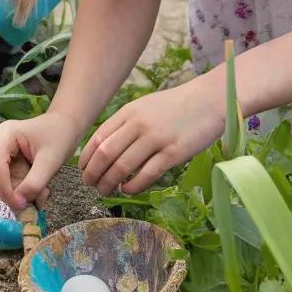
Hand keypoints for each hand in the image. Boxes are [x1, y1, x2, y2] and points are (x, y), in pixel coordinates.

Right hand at [0, 110, 82, 209]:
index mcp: (5, 134)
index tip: (19, 204)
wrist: (69, 128)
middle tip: (31, 206)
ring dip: (24, 194)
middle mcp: (0, 144)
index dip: (4, 187)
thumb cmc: (60, 136)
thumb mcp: (50, 160)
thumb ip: (34, 182)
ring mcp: (5, 155)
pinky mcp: (13, 165)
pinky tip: (43, 190)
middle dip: (15, 192)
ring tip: (44, 193)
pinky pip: (15, 184)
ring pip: (7, 183)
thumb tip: (19, 204)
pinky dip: (28, 191)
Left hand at [79, 77, 224, 195]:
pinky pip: (146, 175)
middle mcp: (139, 124)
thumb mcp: (144, 107)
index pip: (98, 137)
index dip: (87, 158)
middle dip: (93, 174)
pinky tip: (128, 190)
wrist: (209, 100)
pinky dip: (132, 186)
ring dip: (109, 183)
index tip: (83, 170)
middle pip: (106, 154)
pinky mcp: (174, 153)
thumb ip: (125, 124)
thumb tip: (102, 147)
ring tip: (106, 191)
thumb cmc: (175, 106)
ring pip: (123, 167)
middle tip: (90, 185)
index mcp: (129, 112)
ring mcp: (156, 139)